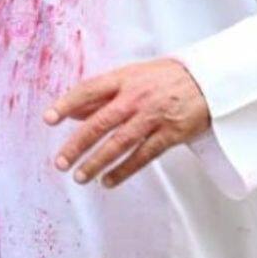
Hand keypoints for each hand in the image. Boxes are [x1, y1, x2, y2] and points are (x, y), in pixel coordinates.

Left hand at [44, 58, 210, 187]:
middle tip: (61, 162)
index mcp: (124, 79)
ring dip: (97, 162)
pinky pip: (142, 156)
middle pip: (100, 122)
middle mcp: (136, 97)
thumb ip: (103, 94)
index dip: (67, 104)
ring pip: (119, 143)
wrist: (208, 81)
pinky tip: (107, 181)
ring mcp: (153, 116)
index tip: (48, 119)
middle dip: (78, 145)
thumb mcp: (132, 76)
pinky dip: (123, 171)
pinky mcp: (170, 134)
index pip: (89, 90)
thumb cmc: (164, 78)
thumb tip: (72, 112)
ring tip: (79, 177)